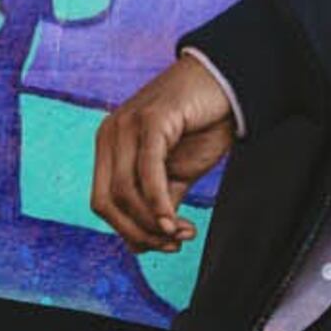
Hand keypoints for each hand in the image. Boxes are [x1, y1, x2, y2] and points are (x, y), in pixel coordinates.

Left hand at [91, 54, 235, 253]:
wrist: (227, 86)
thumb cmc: (200, 127)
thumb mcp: (175, 173)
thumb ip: (158, 202)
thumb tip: (145, 242)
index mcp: (109, 147)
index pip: (102, 203)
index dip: (130, 232)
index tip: (166, 244)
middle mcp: (109, 134)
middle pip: (106, 202)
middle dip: (139, 232)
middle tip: (174, 244)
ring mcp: (126, 124)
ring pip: (123, 191)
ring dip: (153, 222)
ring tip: (183, 232)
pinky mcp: (151, 119)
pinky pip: (146, 170)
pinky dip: (158, 202)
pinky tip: (175, 221)